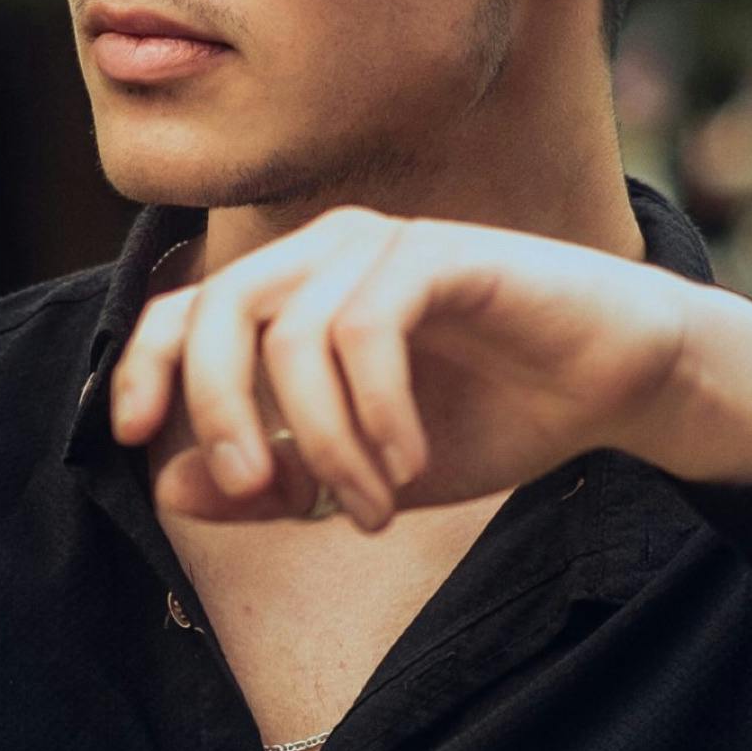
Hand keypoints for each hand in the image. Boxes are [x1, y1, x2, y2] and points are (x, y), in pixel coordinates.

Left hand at [105, 205, 751, 528]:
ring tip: (370, 506)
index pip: (184, 309)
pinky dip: (376, 412)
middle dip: (222, 412)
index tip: (133, 437)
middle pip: (219, 311)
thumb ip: (274, 483)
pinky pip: (367, 327)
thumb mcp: (366, 476)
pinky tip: (410, 463)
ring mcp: (386, 244)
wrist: (617, 387)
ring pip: (292, 331)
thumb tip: (170, 489)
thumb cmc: (494, 417)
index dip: (142, 366)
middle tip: (262, 493)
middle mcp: (329, 251)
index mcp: (297, 289)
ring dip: (322, 439)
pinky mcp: (444, 252)